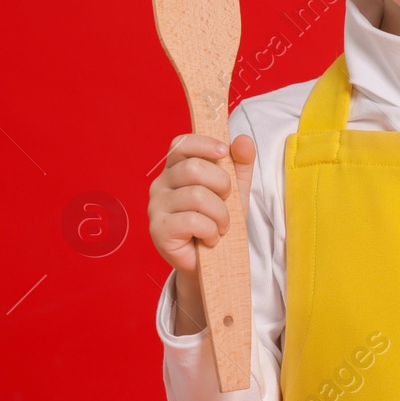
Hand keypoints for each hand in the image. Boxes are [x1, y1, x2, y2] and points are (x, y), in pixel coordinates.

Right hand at [147, 132, 254, 277]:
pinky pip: (192, 221)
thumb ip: (241, 163)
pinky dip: (211, 231)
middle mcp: (160, 184)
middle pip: (193, 168)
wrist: (212, 260)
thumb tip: (243, 140)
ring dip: (220, 213)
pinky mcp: (158, 230)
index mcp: (175, 169)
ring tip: (222, 225)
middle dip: (222, 184)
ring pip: (196, 196)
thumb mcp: (236, 189)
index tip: (224, 152)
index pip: (181, 144)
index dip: (203, 143)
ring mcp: (156, 207)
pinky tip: (211, 238)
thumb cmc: (219, 219)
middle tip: (227, 201)